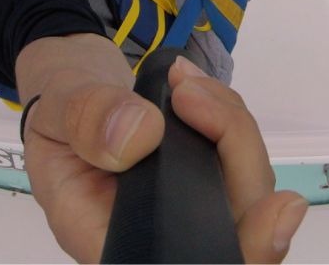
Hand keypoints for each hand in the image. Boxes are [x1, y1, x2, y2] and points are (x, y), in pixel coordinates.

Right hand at [21, 47, 306, 262]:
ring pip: (247, 189)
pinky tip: (198, 88)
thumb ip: (88, 119)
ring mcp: (192, 208)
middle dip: (240, 162)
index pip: (182, 263)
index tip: (273, 210)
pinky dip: (229, 117)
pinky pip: (241, 157)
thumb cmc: (58, 108)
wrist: (70, 90)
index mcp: (110, 238)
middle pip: (234, 229)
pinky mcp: (210, 178)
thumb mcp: (56, 105)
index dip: (243, 252)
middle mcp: (161, 234)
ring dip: (232, 129)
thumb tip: (140, 136)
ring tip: (182, 81)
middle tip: (204, 99)